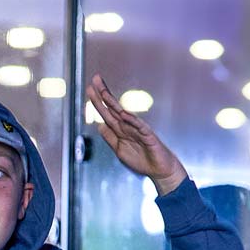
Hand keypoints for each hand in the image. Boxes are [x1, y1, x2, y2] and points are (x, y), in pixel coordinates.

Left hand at [87, 75, 185, 191]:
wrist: (159, 170)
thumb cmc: (142, 159)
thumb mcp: (119, 150)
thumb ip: (110, 138)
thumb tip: (99, 126)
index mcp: (120, 130)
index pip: (107, 112)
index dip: (98, 101)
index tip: (90, 88)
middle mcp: (127, 126)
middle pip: (113, 108)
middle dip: (103, 94)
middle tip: (95, 79)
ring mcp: (138, 129)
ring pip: (123, 114)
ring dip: (113, 103)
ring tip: (104, 92)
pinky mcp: (148, 136)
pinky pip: (139, 127)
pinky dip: (131, 121)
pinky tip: (123, 114)